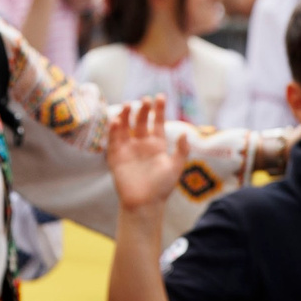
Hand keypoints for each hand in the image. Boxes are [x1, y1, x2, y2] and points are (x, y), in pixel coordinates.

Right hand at [106, 98, 182, 214]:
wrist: (144, 203)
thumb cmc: (162, 187)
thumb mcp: (175, 167)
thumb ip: (182, 150)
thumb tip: (186, 132)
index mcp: (157, 145)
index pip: (157, 122)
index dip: (159, 110)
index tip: (160, 97)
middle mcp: (142, 144)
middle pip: (141, 121)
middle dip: (143, 109)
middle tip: (144, 100)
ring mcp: (128, 149)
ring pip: (126, 127)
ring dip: (126, 115)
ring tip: (128, 105)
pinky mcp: (116, 156)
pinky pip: (113, 139)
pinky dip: (114, 129)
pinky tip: (116, 120)